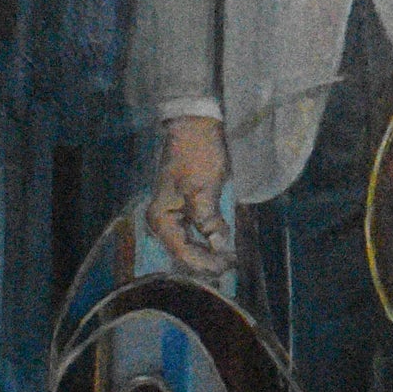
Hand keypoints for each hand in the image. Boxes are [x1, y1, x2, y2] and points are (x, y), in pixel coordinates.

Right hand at [145, 116, 233, 276]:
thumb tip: (218, 245)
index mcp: (160, 217)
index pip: (182, 251)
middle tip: (232, 265)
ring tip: (229, 259)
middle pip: (184, 251)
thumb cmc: (198, 154)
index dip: (205, 262)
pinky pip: (193, 232)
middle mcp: (161, 220)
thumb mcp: (204, 187)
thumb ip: (208, 219)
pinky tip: (220, 244)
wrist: (196, 125)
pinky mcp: (183, 208)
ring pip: (189, 244)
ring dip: (207, 252)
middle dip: (206, 260)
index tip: (228, 266)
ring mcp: (171, 215)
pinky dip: (207, 240)